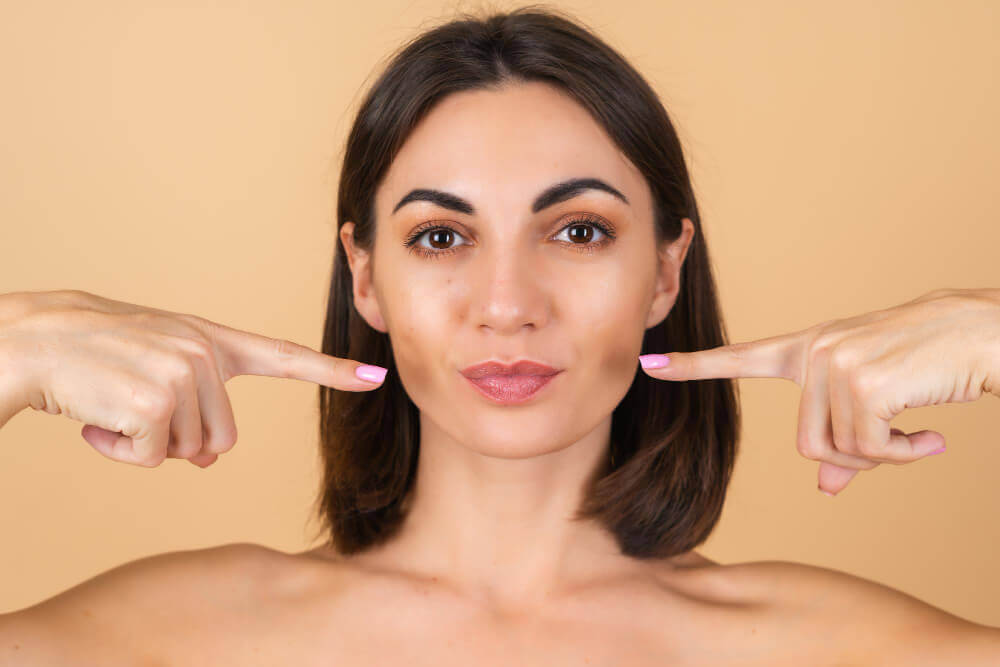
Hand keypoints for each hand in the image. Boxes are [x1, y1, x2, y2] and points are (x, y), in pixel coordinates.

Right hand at [0, 289, 388, 467]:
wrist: (37, 339)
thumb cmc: (100, 357)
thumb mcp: (159, 372)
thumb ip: (197, 409)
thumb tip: (206, 460)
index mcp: (214, 341)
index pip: (285, 357)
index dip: (332, 371)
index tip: (376, 375)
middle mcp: (207, 353)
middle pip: (221, 443)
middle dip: (176, 441)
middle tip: (134, 403)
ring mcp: (184, 374)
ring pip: (188, 454)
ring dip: (145, 444)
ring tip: (115, 403)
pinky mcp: (157, 401)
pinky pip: (152, 459)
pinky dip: (119, 451)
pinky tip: (100, 417)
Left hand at [639, 287, 999, 495]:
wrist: (981, 335)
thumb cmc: (925, 366)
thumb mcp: (874, 401)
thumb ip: (844, 443)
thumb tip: (824, 489)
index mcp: (808, 349)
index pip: (739, 358)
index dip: (693, 367)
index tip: (650, 367)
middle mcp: (814, 352)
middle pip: (807, 445)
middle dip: (854, 458)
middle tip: (897, 440)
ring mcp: (836, 364)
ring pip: (837, 450)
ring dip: (884, 456)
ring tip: (914, 429)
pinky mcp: (863, 383)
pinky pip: (870, 450)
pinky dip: (903, 454)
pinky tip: (929, 434)